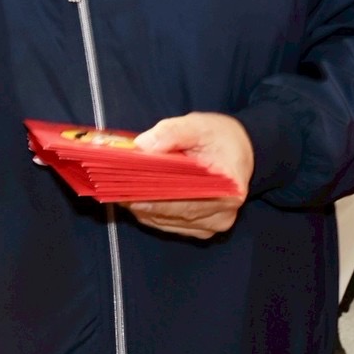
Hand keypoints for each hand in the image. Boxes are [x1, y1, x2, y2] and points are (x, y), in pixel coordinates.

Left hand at [126, 113, 255, 239]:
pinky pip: (169, 225)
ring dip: (143, 208)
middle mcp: (223, 214)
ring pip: (167, 222)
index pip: (184, 200)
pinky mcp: (202, 228)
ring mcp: (212, 225)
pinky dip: (151, 213)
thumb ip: (172, 132)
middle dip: (142, 201)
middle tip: (114, 188)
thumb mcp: (199, 125)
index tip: (126, 190)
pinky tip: (135, 199)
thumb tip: (143, 145)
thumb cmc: (220, 138)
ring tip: (119, 190)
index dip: (153, 196)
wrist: (240, 151)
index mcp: (229, 190)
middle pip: (173, 213)